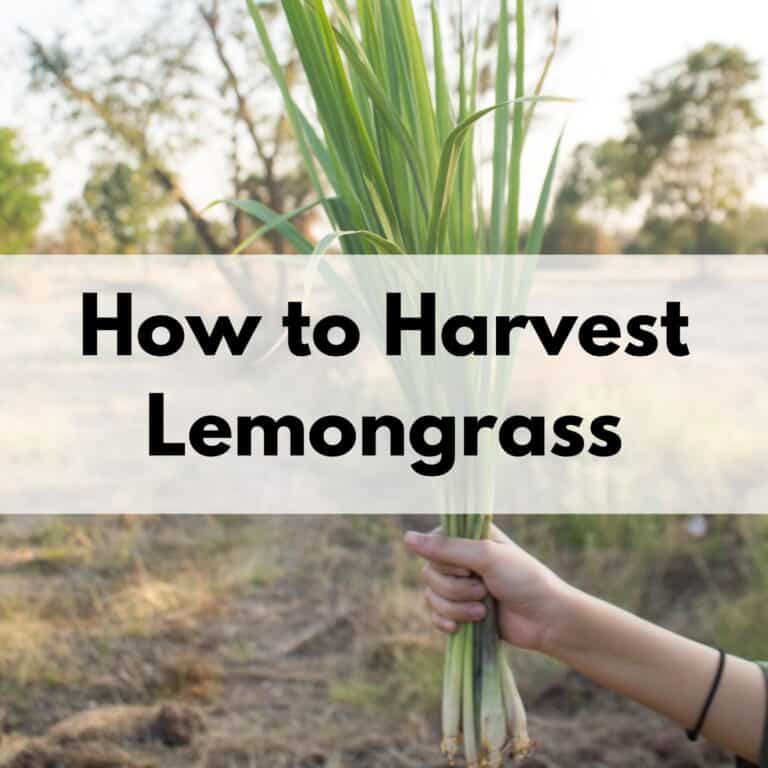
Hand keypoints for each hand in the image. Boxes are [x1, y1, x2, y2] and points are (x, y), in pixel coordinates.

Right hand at [404, 525, 568, 652]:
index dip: (444, 559)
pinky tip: (459, 628)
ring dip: (456, 607)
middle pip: (428, 572)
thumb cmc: (524, 580)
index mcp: (469, 538)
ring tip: (483, 610)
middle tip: (483, 590)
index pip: (433, 542)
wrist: (546, 620)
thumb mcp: (487, 557)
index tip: (467, 567)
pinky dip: (446, 622)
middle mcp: (461, 560)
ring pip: (431, 596)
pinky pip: (435, 615)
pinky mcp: (461, 611)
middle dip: (454, 588)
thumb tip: (406, 538)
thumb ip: (446, 548)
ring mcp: (460, 586)